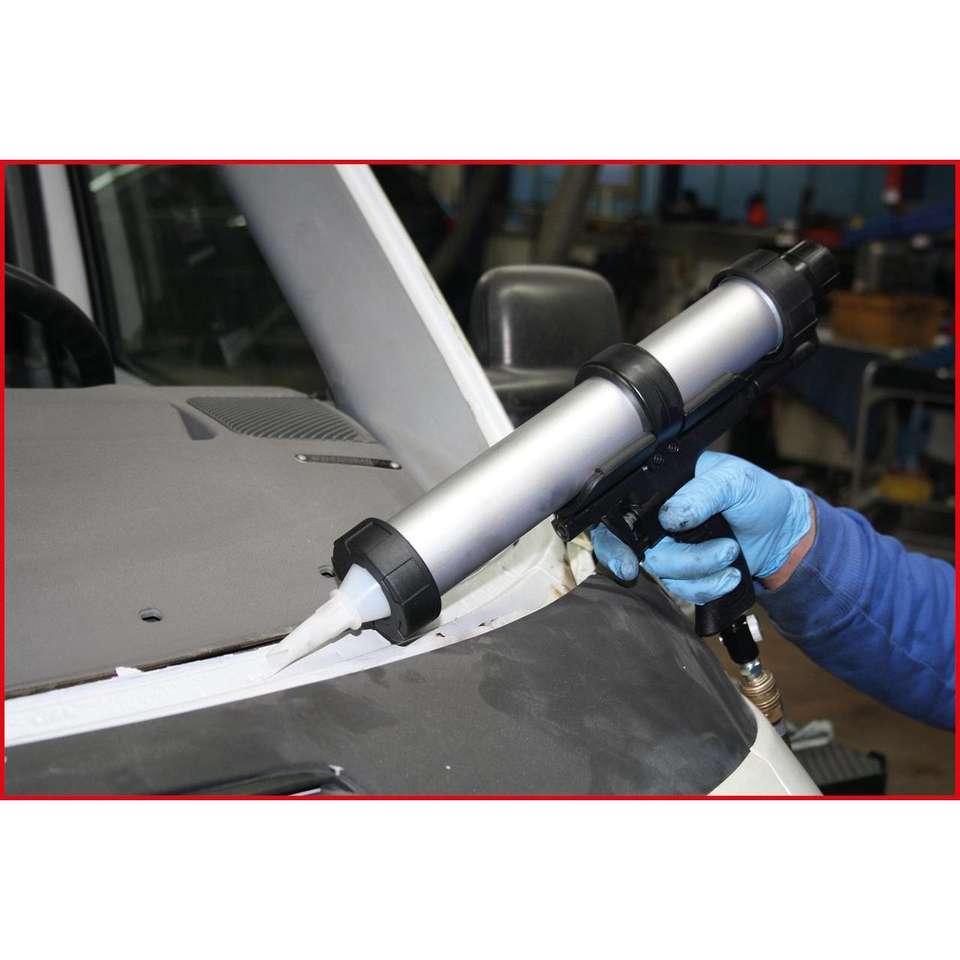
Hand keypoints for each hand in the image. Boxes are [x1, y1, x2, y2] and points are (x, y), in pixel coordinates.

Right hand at [589, 451, 812, 603]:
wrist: (783, 531)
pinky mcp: (688, 575)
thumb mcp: (734, 479)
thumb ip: (703, 492)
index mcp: (661, 489)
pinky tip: (731, 574)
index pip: (621, 511)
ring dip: (699, 568)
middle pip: (633, 547)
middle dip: (640, 562)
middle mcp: (658, 521)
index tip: (627, 561)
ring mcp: (672, 549)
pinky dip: (709, 586)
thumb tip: (671, 516)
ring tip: (731, 552)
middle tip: (643, 570)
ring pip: (663, 572)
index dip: (612, 538)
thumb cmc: (756, 496)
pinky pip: (684, 590)